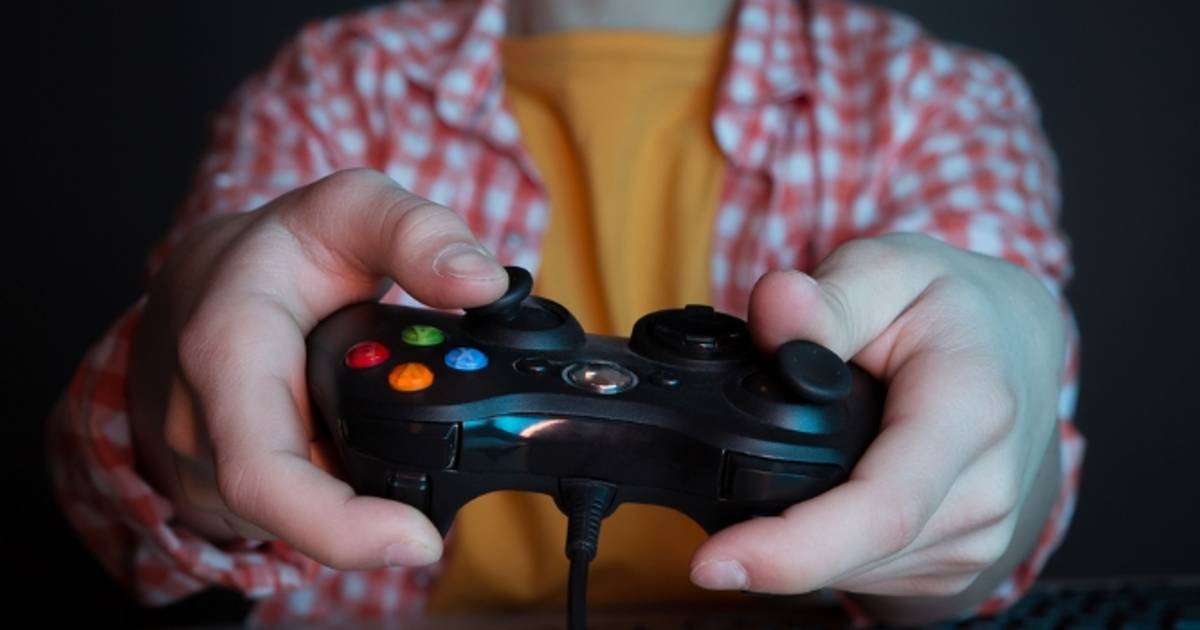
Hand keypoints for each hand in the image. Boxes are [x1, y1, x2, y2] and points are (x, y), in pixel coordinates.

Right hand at [127, 169, 508, 569]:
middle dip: (370, 524)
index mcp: (225, 350)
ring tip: (402, 457)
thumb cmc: (280, 250)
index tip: (418, 540)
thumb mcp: (349, 208)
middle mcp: (200, 422)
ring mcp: (204, 465)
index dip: (336, 525)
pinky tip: (367, 464)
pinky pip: (291, 514)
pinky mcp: (222, 490)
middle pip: (289, 515)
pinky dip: (341, 500)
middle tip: (436, 513)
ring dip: (356, 508)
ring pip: (295, 521)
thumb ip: (420, 233)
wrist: (204, 282)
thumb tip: (482, 283)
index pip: (262, 468)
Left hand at [690, 233, 1066, 621]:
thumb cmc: (947, 303)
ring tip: (796, 466)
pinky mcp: (962, 563)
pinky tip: (831, 492)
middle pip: (857, 551)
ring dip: (801, 544)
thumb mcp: (888, 269)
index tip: (713, 564)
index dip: (793, 548)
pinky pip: (871, 575)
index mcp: (971, 410)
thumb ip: (827, 297)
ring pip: (856, 571)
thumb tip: (775, 306)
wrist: (1017, 343)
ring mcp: (981, 536)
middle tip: (713, 534)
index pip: (882, 506)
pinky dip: (829, 548)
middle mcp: (988, 488)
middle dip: (771, 548)